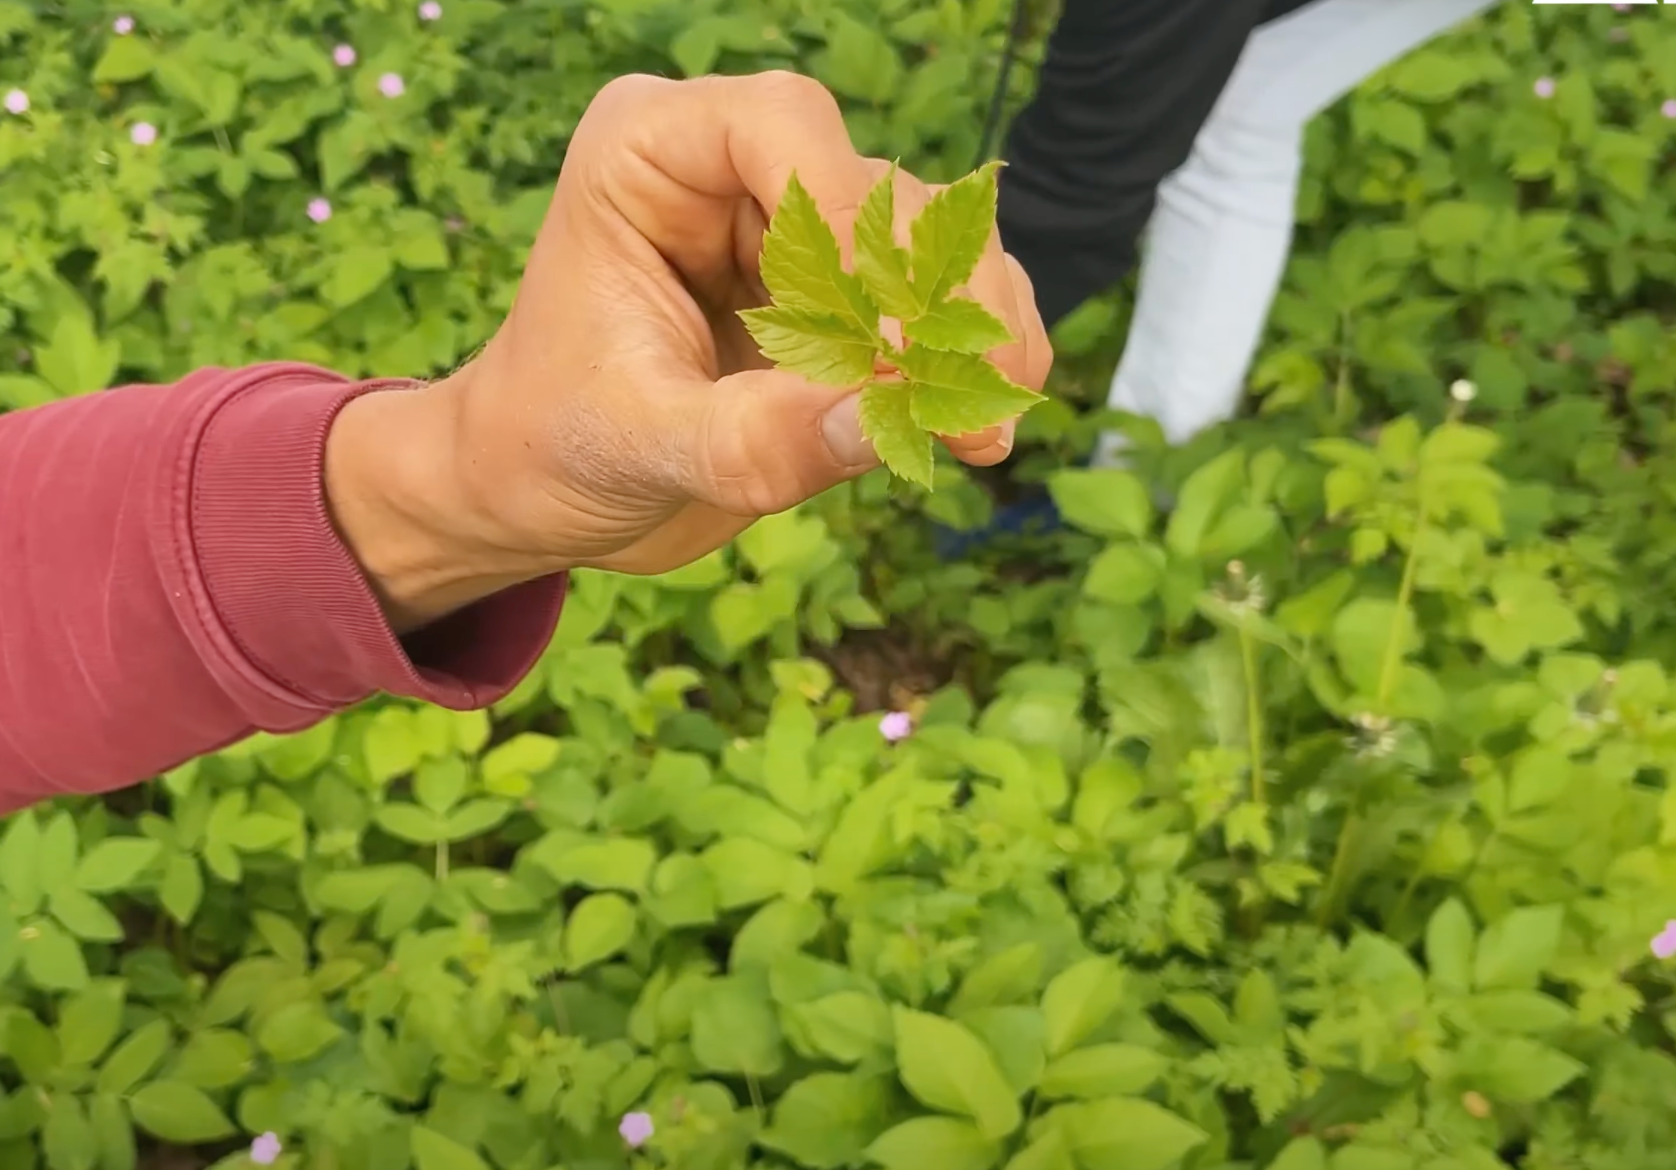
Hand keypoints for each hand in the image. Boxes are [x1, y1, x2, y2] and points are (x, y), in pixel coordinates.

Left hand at [325, 71, 1050, 630]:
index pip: (782, 127)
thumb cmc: (551, 444)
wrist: (544, 493)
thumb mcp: (636, 444)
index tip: (894, 339)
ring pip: (928, 242)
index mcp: (651, 152)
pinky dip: (969, 359)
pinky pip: (933, 302)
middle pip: (877, 189)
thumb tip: (880, 422)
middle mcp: (733, 169)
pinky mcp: (840, 298)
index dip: (851, 218)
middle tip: (974, 398)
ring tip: (988, 426)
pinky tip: (982, 428)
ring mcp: (796, 229)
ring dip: (974, 330)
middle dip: (936, 295)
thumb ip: (749, 437)